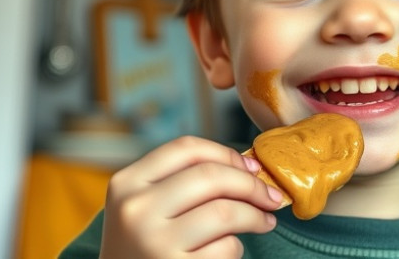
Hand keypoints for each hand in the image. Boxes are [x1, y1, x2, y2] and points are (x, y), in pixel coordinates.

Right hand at [98, 136, 282, 257]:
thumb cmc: (144, 245)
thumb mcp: (145, 206)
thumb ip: (182, 182)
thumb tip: (249, 167)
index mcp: (127, 183)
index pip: (186, 148)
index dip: (228, 154)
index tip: (252, 167)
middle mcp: (136, 210)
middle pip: (210, 176)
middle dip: (251, 184)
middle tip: (271, 197)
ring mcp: (154, 242)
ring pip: (225, 212)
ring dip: (255, 216)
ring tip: (265, 221)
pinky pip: (226, 247)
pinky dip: (236, 247)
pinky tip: (231, 249)